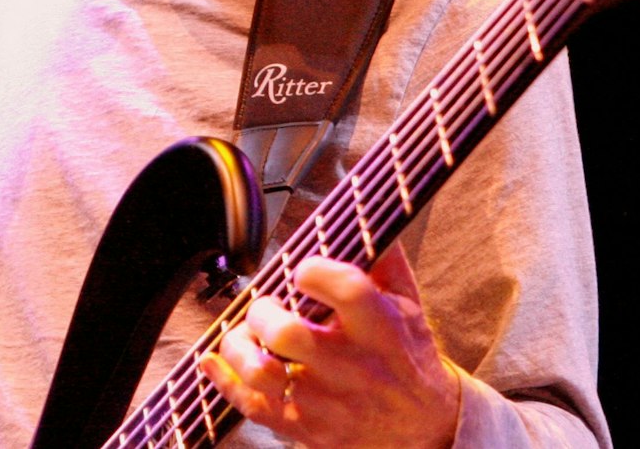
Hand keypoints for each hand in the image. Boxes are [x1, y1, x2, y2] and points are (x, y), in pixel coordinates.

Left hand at [198, 242, 460, 447]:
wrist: (423, 428)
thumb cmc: (408, 358)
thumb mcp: (409, 306)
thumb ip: (385, 260)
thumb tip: (363, 213)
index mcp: (380, 328)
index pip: (346, 290)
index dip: (315, 270)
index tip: (304, 270)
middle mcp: (352, 366)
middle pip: (289, 334)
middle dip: (264, 312)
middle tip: (267, 307)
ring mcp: (326, 401)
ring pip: (262, 373)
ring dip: (239, 347)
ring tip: (244, 334)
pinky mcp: (306, 427)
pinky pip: (254, 406)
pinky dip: (225, 381)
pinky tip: (215, 361)